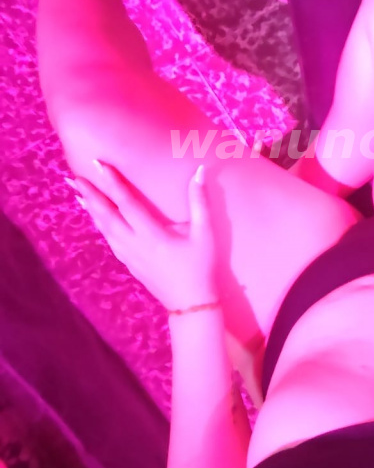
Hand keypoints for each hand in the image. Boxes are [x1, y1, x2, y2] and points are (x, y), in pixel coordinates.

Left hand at [71, 162, 218, 310]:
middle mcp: (134, 244)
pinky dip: (99, 226)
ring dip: (91, 210)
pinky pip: (109, 240)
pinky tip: (96, 219)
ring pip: (105, 228)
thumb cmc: (200, 266)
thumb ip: (200, 201)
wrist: (191, 303)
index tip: (99, 165)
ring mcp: (129, 255)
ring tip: (78, 194)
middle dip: (91, 195)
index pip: (127, 203)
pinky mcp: (129, 263)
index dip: (113, 182)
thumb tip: (199, 172)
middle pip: (107, 216)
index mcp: (151, 234)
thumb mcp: (204, 232)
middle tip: (75, 177)